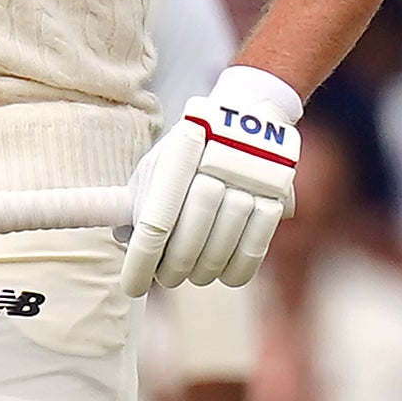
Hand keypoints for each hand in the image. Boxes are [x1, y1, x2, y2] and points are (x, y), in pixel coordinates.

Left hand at [121, 64, 300, 295]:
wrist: (249, 113)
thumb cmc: (192, 148)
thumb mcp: (159, 162)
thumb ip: (139, 199)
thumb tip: (124, 238)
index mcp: (177, 158)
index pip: (155, 225)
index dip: (142, 263)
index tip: (133, 287)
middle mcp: (215, 166)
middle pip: (188, 242)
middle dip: (173, 269)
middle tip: (167, 277)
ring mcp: (249, 180)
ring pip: (221, 248)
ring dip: (203, 270)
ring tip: (193, 273)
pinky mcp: (277, 193)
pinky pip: (256, 247)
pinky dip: (237, 269)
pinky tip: (223, 274)